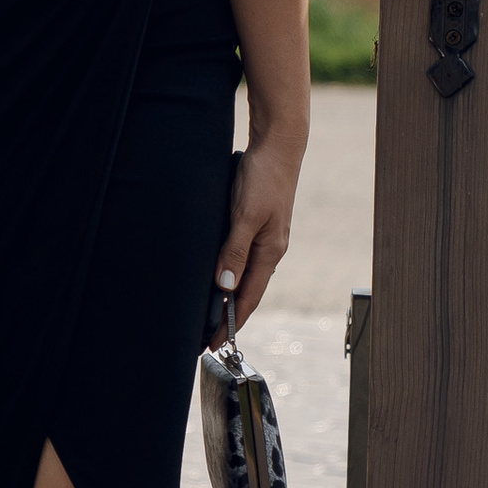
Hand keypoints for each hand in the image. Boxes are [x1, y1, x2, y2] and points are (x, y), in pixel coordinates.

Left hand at [215, 132, 301, 329]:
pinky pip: (244, 258)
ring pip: (245, 275)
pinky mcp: (259, 225)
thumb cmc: (263, 177)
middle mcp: (270, 249)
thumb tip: (224, 286)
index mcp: (270, 252)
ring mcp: (265, 238)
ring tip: (212, 314)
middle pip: (247, 291)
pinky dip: (232, 273)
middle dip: (229, 315)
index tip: (215, 343)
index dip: (231, 322)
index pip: (248, 298)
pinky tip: (221, 276)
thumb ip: (234, 251)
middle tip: (209, 336)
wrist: (278, 145)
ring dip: (230, 296)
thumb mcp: (245, 216)